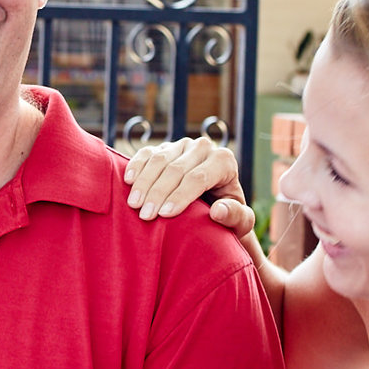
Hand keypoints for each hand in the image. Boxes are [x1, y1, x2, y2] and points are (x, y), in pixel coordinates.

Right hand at [123, 136, 281, 302]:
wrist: (214, 206)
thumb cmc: (228, 216)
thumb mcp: (240, 223)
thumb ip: (235, 217)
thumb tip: (218, 211)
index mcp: (224, 161)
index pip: (198, 177)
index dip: (180, 196)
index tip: (164, 215)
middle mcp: (204, 147)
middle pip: (176, 169)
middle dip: (158, 193)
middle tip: (145, 215)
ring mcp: (183, 145)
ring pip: (159, 159)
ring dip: (143, 183)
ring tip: (134, 204)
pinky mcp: (165, 147)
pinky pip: (147, 153)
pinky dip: (136, 166)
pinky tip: (128, 181)